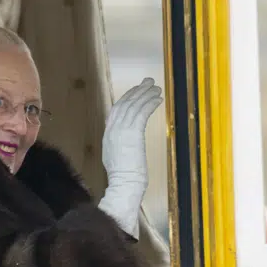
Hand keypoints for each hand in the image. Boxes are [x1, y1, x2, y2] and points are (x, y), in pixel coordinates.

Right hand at [97, 77, 162, 235]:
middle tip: (149, 81)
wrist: (124, 184)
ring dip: (146, 95)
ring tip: (156, 88)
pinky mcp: (132, 134)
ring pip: (134, 106)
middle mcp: (113, 129)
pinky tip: (158, 99)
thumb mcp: (117, 157)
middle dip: (138, 91)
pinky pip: (142, 113)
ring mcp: (121, 131)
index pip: (117, 109)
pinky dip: (150, 104)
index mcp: (108, 134)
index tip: (137, 90)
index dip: (128, 97)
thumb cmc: (124, 178)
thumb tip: (128, 138)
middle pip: (125, 103)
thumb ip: (120, 144)